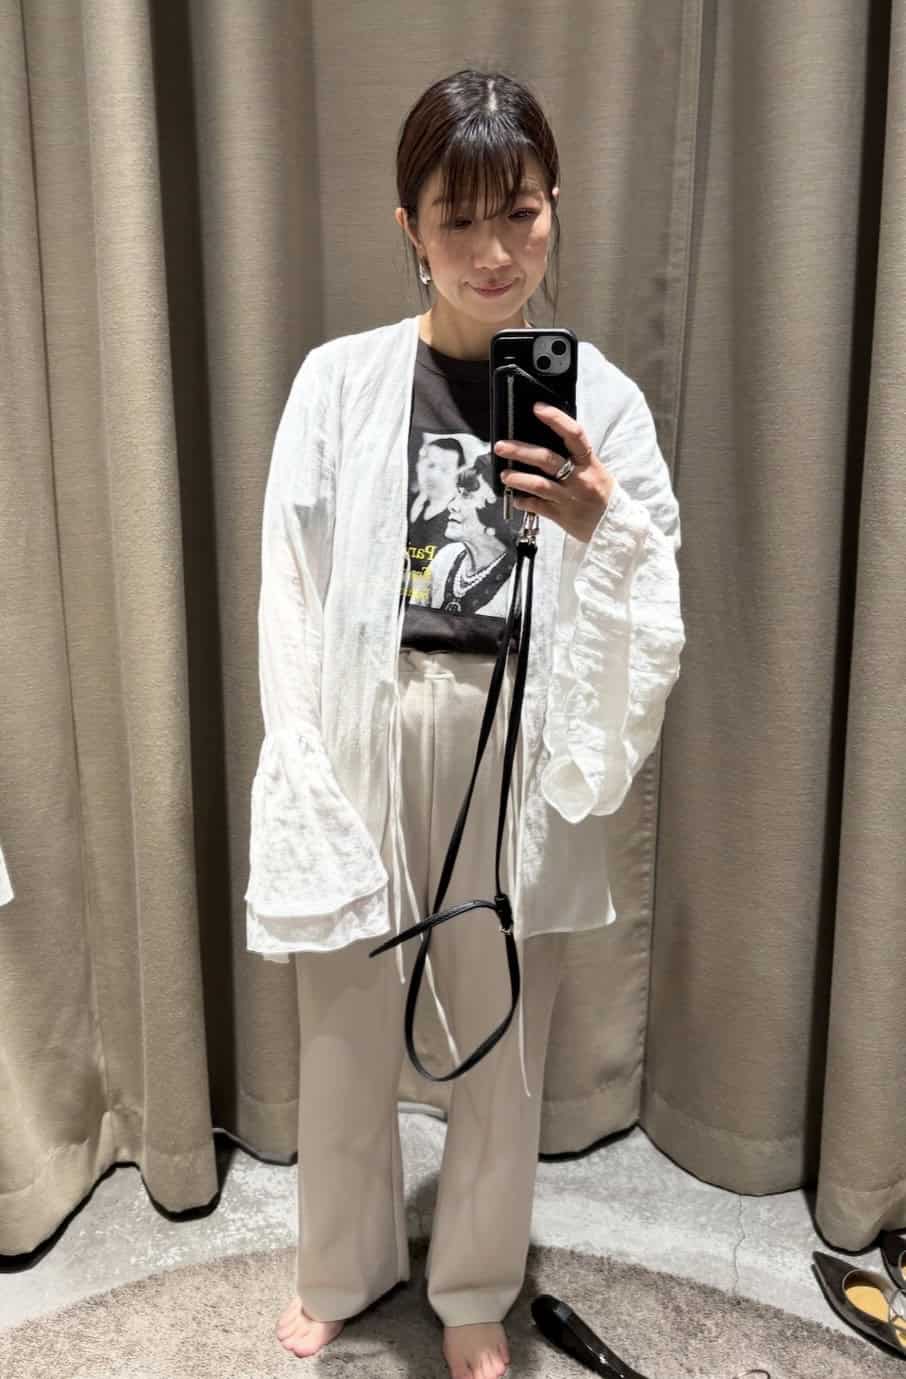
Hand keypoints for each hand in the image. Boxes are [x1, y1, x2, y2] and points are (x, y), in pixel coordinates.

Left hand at [495, 402, 615, 542]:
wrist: (616, 526)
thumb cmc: (602, 494)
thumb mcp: (596, 471)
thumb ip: (575, 458)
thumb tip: (548, 440)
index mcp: (589, 463)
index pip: (574, 435)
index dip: (556, 419)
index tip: (538, 408)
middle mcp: (579, 478)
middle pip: (547, 459)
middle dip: (521, 451)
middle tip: (501, 446)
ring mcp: (569, 498)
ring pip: (539, 485)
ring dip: (518, 478)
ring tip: (504, 475)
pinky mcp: (562, 516)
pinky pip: (538, 507)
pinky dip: (524, 502)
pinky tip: (516, 498)